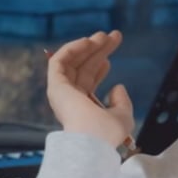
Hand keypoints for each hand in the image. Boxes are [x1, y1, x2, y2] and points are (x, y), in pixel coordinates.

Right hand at [46, 30, 133, 149]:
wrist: (93, 142)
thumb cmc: (107, 134)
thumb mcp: (122, 116)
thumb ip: (121, 102)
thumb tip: (118, 87)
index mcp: (84, 107)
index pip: (89, 80)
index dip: (100, 65)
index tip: (112, 53)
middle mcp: (71, 99)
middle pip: (83, 67)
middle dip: (98, 50)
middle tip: (114, 35)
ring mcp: (62, 92)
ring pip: (72, 62)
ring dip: (87, 46)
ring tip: (103, 36)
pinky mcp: (55, 86)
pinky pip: (59, 61)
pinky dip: (72, 49)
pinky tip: (88, 41)